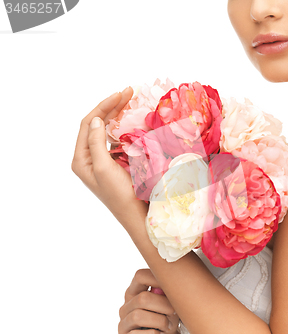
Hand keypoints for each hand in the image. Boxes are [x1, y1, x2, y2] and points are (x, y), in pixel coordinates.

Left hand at [71, 88, 147, 228]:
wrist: (136, 216)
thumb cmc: (119, 196)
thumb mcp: (104, 168)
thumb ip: (96, 143)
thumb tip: (97, 120)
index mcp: (81, 159)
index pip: (88, 124)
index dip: (103, 107)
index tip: (120, 95)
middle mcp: (90, 158)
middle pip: (98, 125)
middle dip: (112, 107)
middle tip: (129, 92)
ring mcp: (103, 160)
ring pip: (108, 131)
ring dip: (119, 115)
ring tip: (131, 102)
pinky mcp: (116, 163)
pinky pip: (118, 140)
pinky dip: (126, 128)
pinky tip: (135, 122)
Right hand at [118, 269, 180, 333]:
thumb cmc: (166, 320)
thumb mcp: (169, 304)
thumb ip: (166, 292)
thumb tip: (169, 285)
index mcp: (135, 292)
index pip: (140, 276)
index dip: (156, 278)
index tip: (171, 287)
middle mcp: (126, 307)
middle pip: (142, 298)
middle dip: (163, 306)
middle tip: (173, 313)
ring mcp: (123, 324)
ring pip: (138, 316)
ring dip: (160, 321)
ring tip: (168, 327)